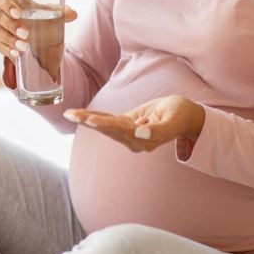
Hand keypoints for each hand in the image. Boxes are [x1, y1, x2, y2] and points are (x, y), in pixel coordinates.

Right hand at [0, 0, 76, 89]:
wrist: (16, 22)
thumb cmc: (29, 12)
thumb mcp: (41, 11)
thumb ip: (57, 11)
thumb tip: (74, 14)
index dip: (8, 5)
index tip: (19, 14)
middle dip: (10, 27)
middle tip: (26, 36)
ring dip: (7, 40)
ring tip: (23, 48)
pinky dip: (3, 49)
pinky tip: (14, 54)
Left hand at [63, 95, 204, 152]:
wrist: (183, 117)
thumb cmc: (180, 114)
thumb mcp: (174, 120)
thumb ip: (159, 130)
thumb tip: (141, 133)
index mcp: (145, 139)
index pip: (122, 129)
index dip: (106, 124)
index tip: (91, 120)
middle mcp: (134, 140)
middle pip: (108, 129)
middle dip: (89, 121)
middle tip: (71, 114)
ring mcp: (129, 135)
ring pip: (105, 126)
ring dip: (86, 119)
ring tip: (69, 113)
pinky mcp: (127, 127)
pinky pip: (108, 121)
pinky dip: (94, 117)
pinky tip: (80, 114)